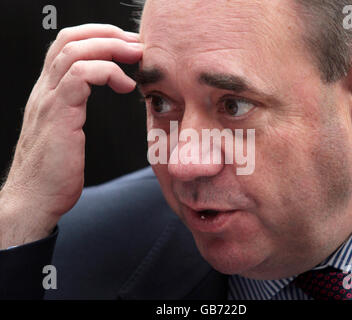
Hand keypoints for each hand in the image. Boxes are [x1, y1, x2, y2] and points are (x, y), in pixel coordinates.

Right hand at [0, 24, 142, 247]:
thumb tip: (102, 99)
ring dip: (111, 48)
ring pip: (74, 51)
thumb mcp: (66, 130)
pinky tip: (126, 87)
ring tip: (136, 58)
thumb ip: (76, 108)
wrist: (35, 199)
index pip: (66, 45)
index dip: (98, 36)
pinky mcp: (59, 115)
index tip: (126, 44)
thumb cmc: (56, 171)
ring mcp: (49, 100)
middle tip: (137, 44)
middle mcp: (45, 90)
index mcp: (49, 91)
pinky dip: (107, 73)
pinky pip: (80, 76)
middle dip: (108, 34)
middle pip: (70, 39)